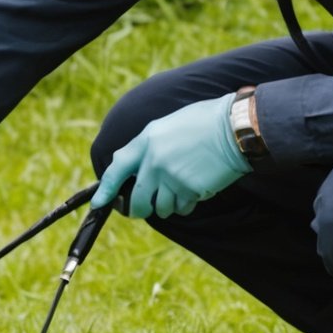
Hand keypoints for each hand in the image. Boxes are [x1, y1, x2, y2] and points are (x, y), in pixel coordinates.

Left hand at [93, 93, 250, 218]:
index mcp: (147, 140)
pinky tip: (197, 187)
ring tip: (183, 186)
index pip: (117, 168)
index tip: (98, 203)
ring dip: (169, 204)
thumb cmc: (204, 122)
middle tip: (145, 209)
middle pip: (137, 200)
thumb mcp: (168, 125)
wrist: (234, 128)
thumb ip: (150, 147)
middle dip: (139, 209)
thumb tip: (138, 171)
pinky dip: (187, 203)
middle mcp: (154, 161)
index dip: (105, 189)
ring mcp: (172, 177)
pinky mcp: (190, 190)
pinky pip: (182, 208)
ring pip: (161, 208)